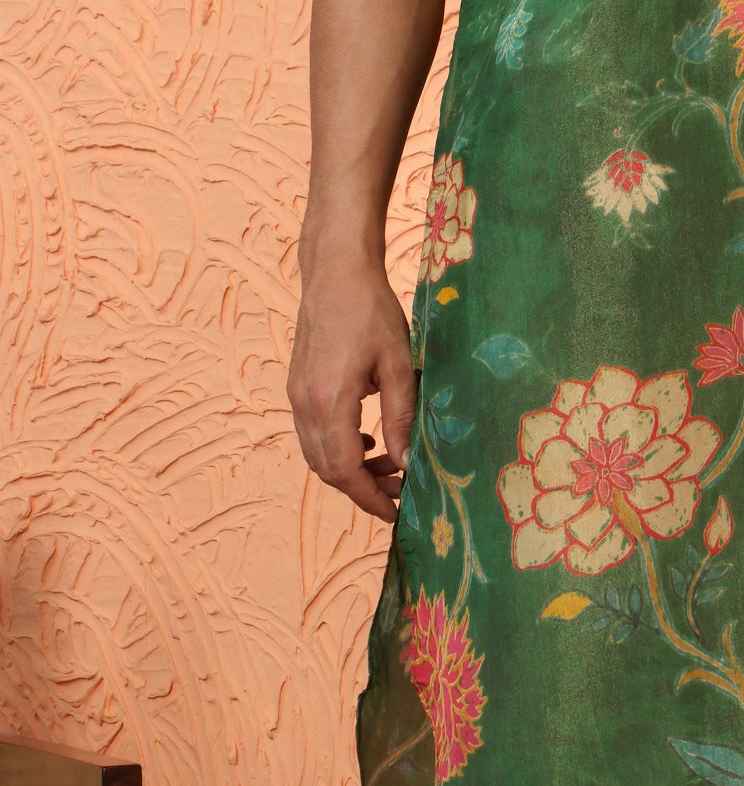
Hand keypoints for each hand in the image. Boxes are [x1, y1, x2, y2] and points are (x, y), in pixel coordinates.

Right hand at [287, 255, 416, 523]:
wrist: (335, 271)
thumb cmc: (370, 309)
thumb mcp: (396, 363)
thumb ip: (400, 416)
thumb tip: (405, 462)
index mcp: (329, 402)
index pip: (345, 471)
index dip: (370, 499)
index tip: (395, 514)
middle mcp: (304, 405)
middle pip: (328, 469)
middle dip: (364, 488)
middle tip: (401, 489)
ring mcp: (296, 396)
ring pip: (317, 454)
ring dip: (350, 469)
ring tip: (389, 465)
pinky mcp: (297, 386)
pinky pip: (312, 434)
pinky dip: (337, 448)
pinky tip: (366, 440)